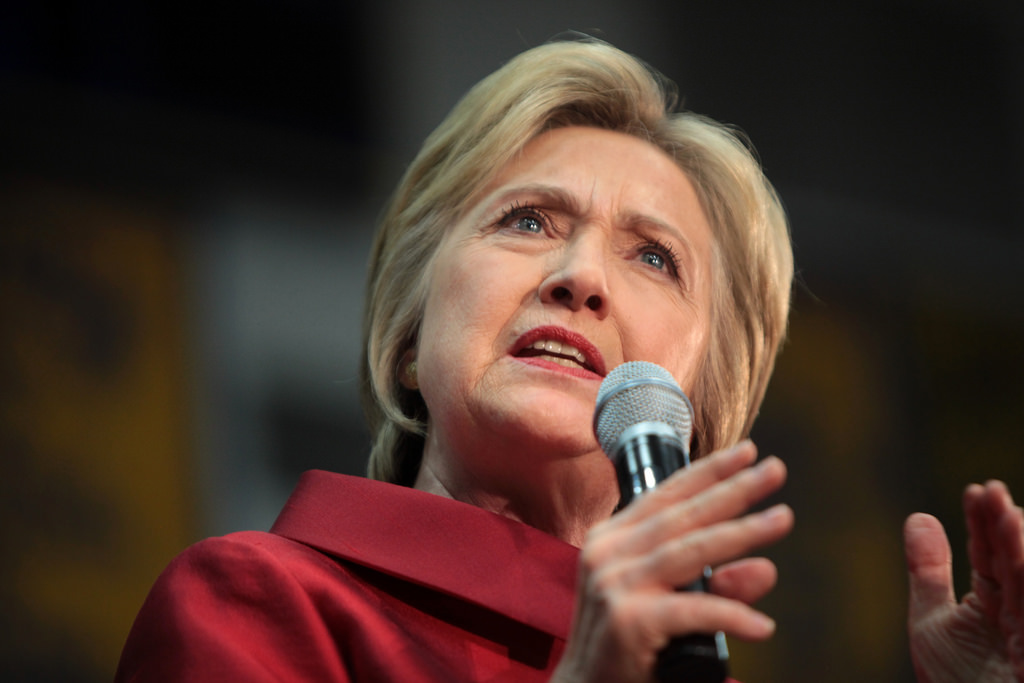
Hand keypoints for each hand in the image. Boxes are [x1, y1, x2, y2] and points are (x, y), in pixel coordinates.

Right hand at [552, 441, 792, 682]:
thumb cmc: (628, 648)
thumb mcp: (673, 607)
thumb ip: (717, 586)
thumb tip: (766, 567)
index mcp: (611, 540)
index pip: (665, 496)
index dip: (707, 472)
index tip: (748, 452)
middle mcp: (608, 554)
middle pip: (683, 515)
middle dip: (733, 490)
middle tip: (775, 471)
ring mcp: (615, 585)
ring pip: (690, 551)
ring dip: (741, 533)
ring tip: (781, 520)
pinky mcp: (628, 621)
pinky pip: (691, 610)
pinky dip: (730, 615)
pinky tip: (762, 625)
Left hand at [904, 481, 1023, 681]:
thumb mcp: (934, 626)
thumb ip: (928, 573)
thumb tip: (919, 517)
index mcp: (1000, 604)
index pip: (995, 556)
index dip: (986, 523)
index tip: (976, 490)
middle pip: (1018, 564)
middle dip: (1007, 528)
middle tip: (990, 492)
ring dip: (1023, 551)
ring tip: (1007, 517)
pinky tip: (1020, 556)